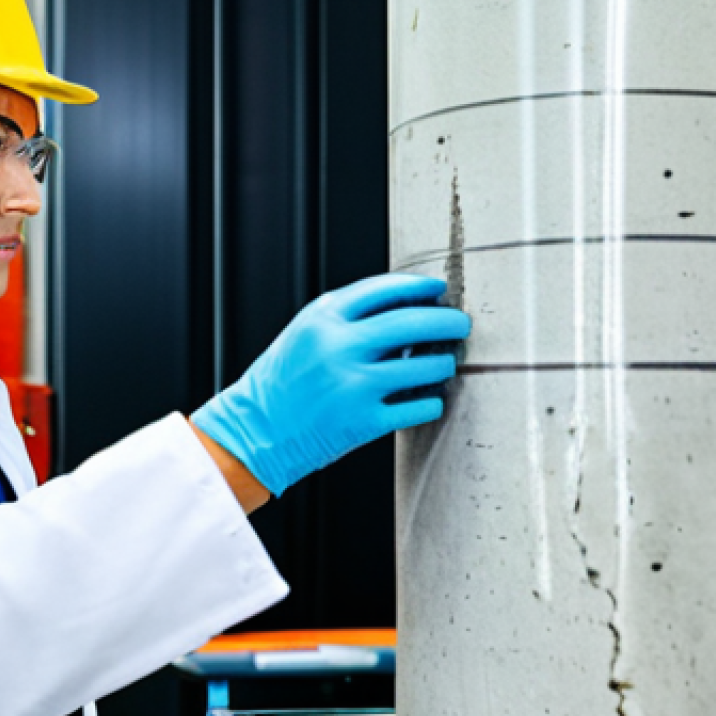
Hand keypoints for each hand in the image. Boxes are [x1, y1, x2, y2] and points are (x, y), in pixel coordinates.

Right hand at [191, 274, 470, 495]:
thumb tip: (405, 307)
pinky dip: (430, 402)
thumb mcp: (306, 333)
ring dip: (443, 364)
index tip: (437, 290)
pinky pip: (417, 407)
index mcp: (323, 320)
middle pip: (412, 323)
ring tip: (444, 364)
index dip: (418, 287)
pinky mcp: (363, 421)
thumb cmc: (282, 380)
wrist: (255, 428)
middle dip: (446, 322)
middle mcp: (339, 348)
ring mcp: (353, 386)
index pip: (384, 289)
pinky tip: (429, 399)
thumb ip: (348, 318)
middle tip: (460, 324)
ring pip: (423, 367)